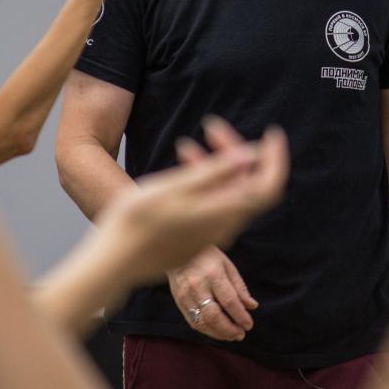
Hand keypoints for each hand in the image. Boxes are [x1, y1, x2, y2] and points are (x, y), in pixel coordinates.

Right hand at [96, 118, 287, 286]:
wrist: (113, 262)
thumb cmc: (138, 221)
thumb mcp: (175, 187)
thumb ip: (215, 171)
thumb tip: (251, 155)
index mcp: (223, 213)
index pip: (267, 186)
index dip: (276, 159)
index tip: (272, 134)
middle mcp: (223, 227)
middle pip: (244, 185)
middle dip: (233, 153)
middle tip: (212, 127)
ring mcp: (209, 236)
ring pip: (224, 194)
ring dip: (213, 167)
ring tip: (184, 146)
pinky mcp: (194, 240)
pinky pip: (209, 206)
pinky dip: (203, 184)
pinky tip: (179, 171)